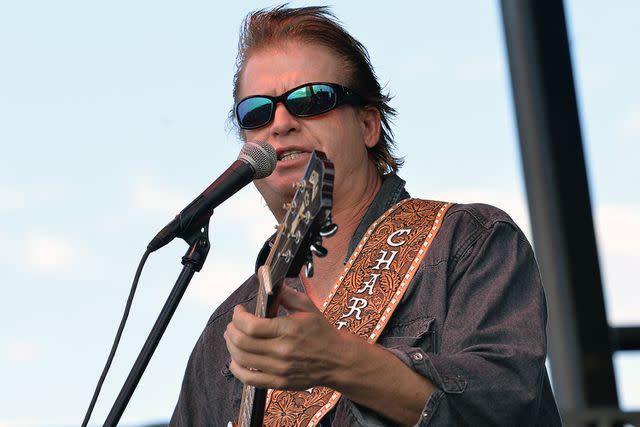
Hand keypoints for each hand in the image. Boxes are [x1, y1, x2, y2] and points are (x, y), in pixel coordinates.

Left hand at [224, 286, 348, 389]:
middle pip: (242, 342)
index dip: (238, 317)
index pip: (251, 326)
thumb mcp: (308, 307)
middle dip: (231, 330)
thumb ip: (286, 294)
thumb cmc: (322, 332)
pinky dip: (237, 369)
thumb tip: (268, 280)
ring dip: (231, 346)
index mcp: (288, 329)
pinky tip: (236, 360)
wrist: (338, 360)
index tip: (239, 311)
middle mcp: (282, 351)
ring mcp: (280, 369)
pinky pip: (249, 379)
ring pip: (242, 359)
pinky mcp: (279, 382)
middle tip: (233, 324)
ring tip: (232, 338)